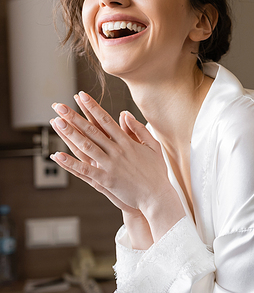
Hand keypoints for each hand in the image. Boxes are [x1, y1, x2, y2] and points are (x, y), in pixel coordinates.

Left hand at [50, 93, 184, 240]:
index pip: (105, 120)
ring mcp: (111, 165)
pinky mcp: (106, 180)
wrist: (158, 196)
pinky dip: (71, 163)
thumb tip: (125, 114)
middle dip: (74, 116)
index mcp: (127, 142)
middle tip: (60, 106)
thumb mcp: (154, 146)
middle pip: (92, 130)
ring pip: (86, 146)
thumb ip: (139, 129)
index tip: (81, 95)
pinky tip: (58, 155)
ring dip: (70, 133)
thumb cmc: (157, 172)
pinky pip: (85, 170)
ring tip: (56, 122)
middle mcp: (117, 151)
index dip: (92, 107)